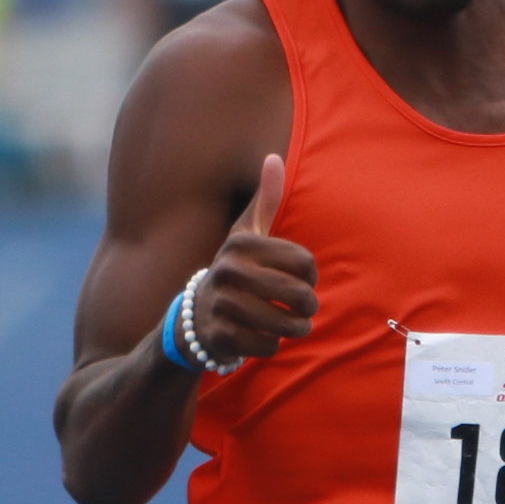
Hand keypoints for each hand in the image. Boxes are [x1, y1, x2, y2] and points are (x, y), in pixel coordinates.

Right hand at [190, 154, 316, 360]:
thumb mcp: (246, 235)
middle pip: (300, 295)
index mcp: (241, 243)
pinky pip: (269, 345)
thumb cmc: (234, 271)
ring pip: (288, 324)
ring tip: (291, 325)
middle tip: (303, 309)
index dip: (311, 276)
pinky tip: (259, 335)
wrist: (193, 317)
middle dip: (308, 307)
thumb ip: (265, 199)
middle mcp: (229, 270)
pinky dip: (271, 345)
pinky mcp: (221, 336)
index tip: (301, 280)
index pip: (306, 263)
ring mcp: (223, 304)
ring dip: (295, 328)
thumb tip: (273, 157)